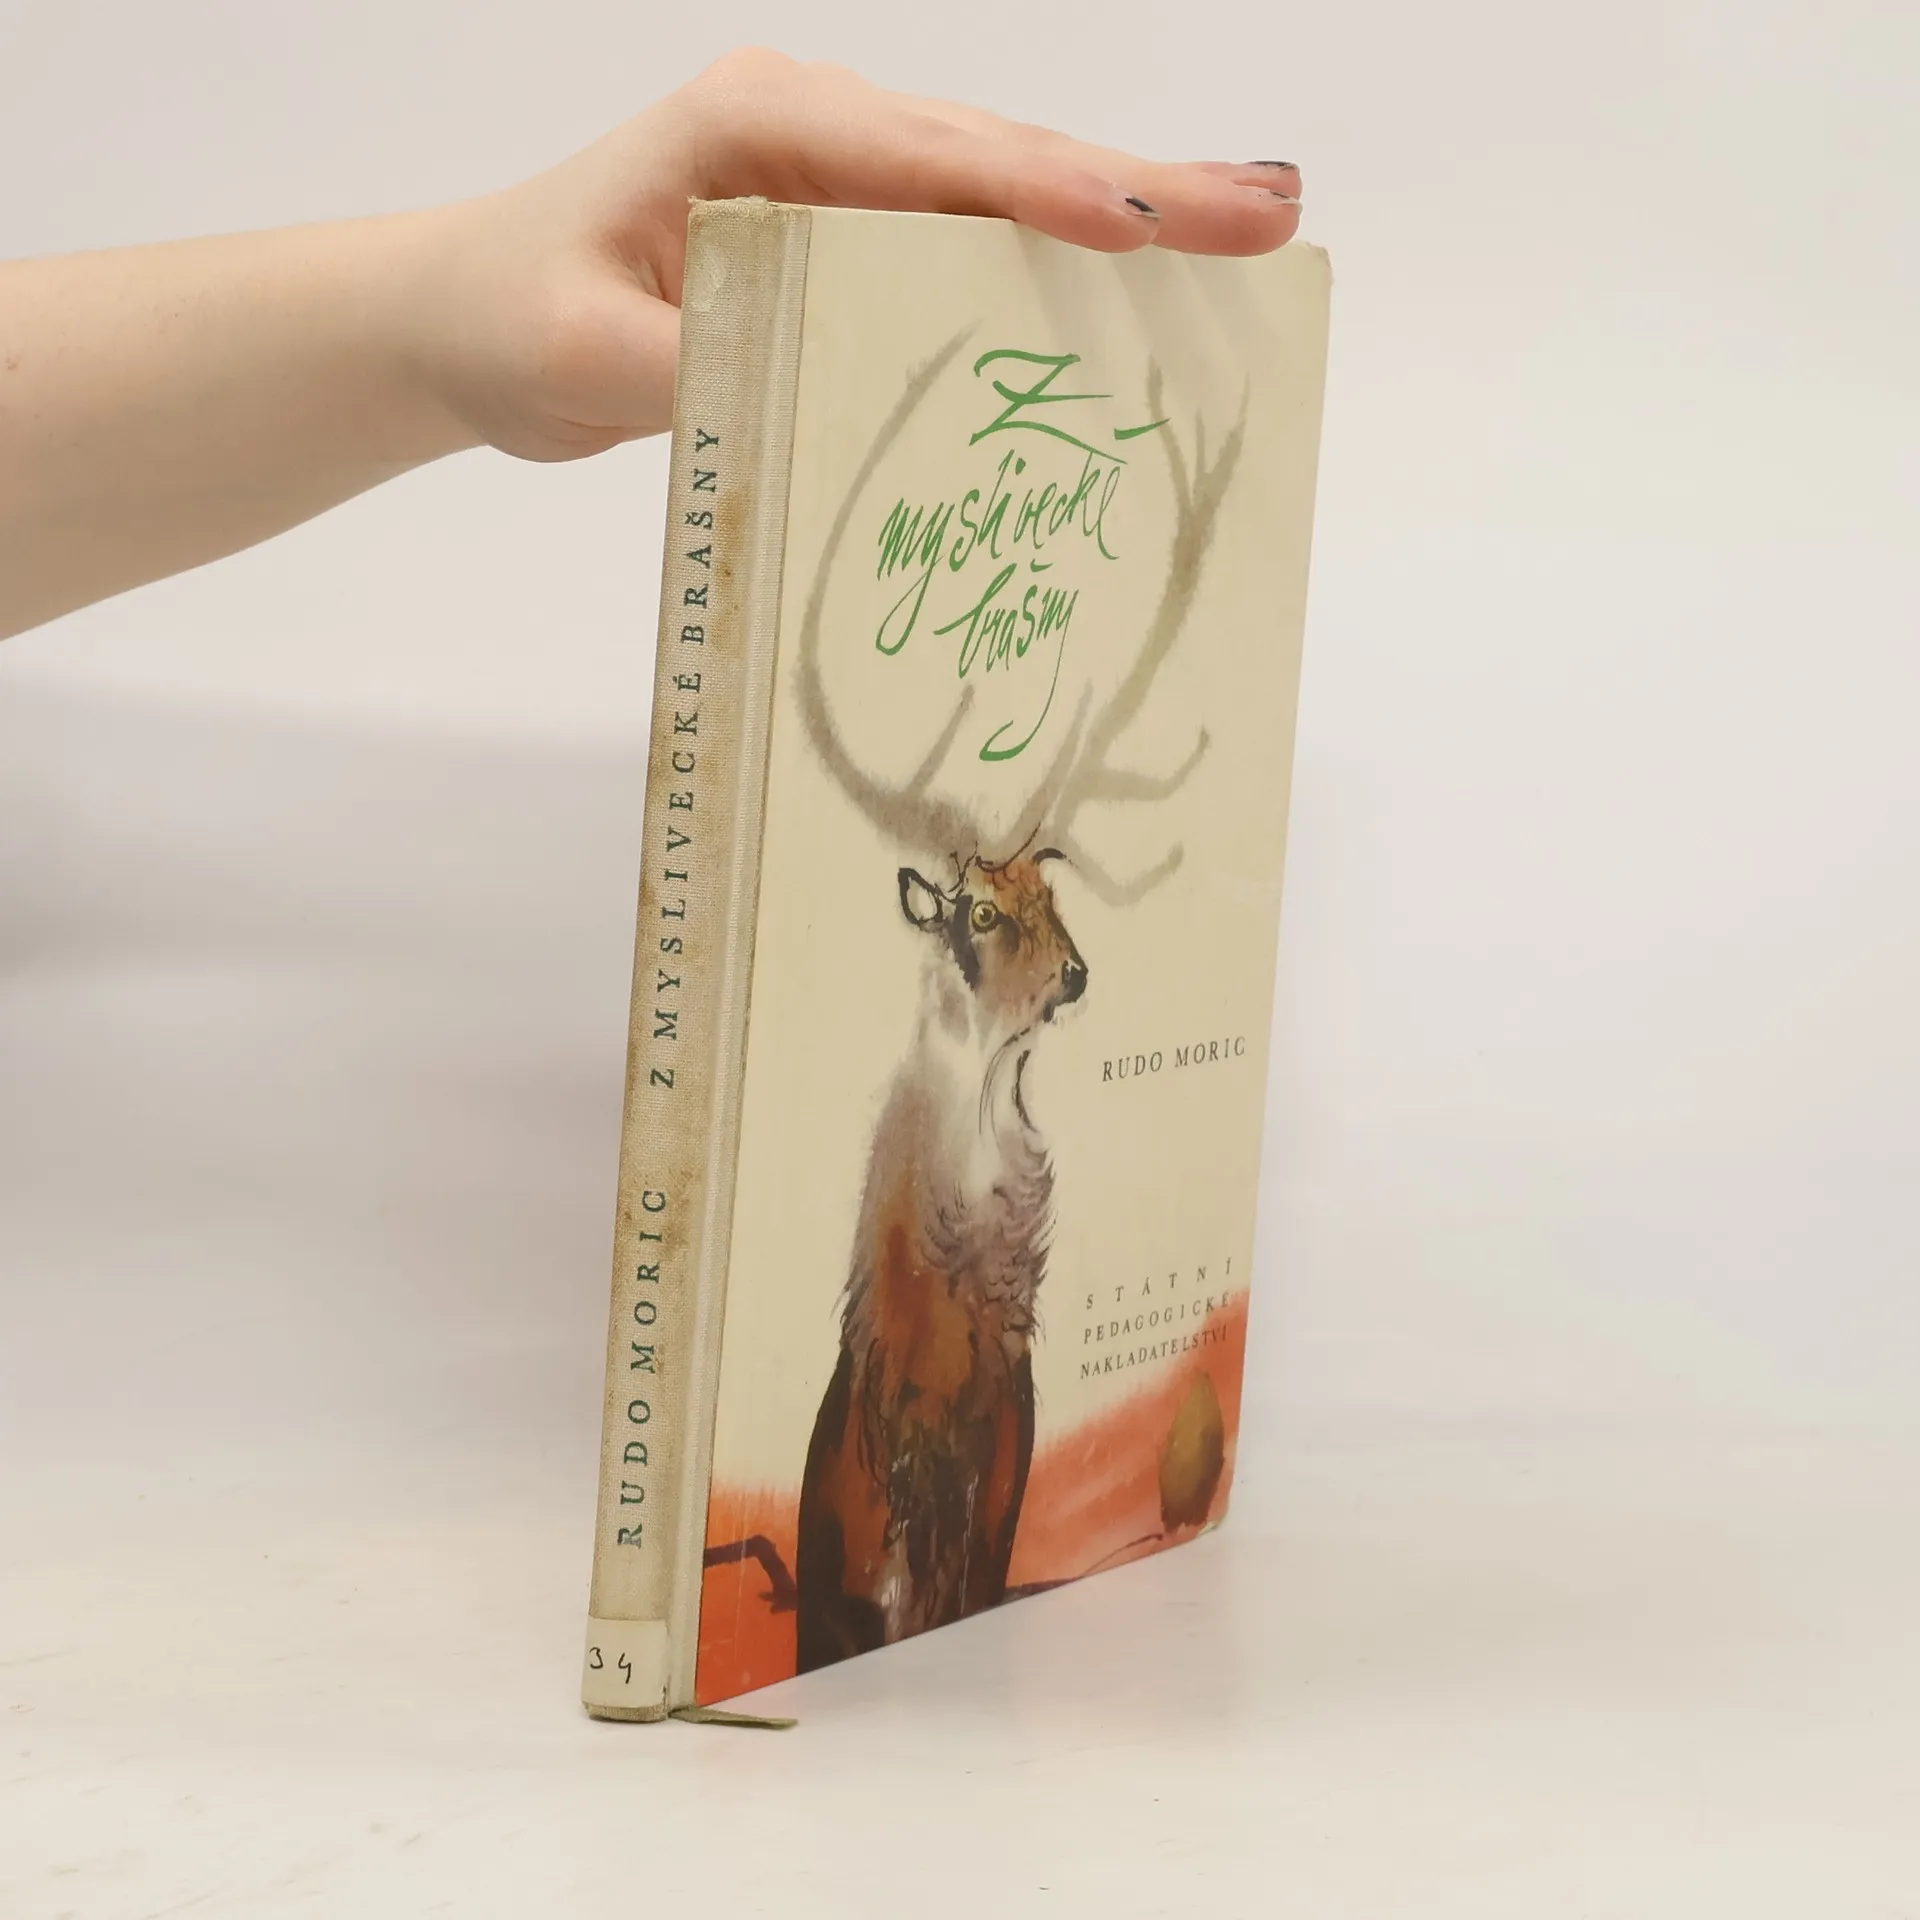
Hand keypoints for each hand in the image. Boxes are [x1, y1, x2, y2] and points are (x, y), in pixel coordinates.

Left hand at [412, 48, 1303, 462]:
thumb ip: (683, 370)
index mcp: (756, 128)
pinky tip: (1146, 269)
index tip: (1145, 233)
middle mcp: (813, 128)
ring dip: (1130, 210)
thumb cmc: (512, 315)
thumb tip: (794, 389)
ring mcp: (837, 174)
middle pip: (1000, 157)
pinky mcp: (846, 228)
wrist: (467, 314)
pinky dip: (1062, 253)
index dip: (1044, 196)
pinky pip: (970, 236)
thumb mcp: (578, 358)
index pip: (926, 158)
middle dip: (1141, 191)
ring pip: (1005, 186)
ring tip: (1253, 224)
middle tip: (1270, 214)